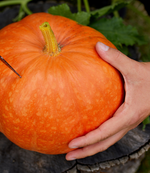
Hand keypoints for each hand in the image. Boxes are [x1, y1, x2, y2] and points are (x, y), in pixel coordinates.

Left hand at [66, 41, 149, 159]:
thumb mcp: (134, 68)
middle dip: (86, 151)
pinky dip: (98, 138)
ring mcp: (126, 123)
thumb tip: (97, 45)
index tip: (71, 144)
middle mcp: (126, 123)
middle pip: (104, 143)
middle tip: (67, 156)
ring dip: (91, 147)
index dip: (88, 139)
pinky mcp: (125, 119)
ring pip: (107, 141)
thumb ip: (115, 57)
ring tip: (74, 151)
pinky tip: (87, 134)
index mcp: (128, 115)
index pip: (105, 132)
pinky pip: (109, 133)